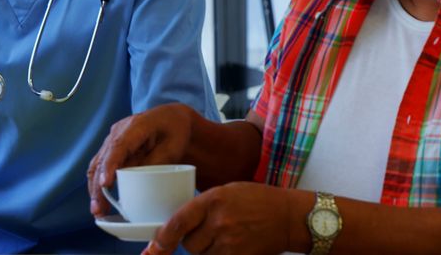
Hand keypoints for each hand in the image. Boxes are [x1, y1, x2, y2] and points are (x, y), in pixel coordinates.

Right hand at [88, 103, 195, 217]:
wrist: (172, 119)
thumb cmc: (175, 131)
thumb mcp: (172, 147)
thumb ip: (155, 163)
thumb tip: (137, 182)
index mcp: (135, 125)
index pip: (118, 146)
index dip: (110, 165)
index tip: (106, 184)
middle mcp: (118, 131)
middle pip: (103, 158)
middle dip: (98, 185)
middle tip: (99, 209)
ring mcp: (112, 139)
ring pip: (97, 164)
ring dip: (95, 187)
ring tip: (97, 210)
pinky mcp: (112, 149)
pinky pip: (100, 166)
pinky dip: (98, 184)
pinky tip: (99, 201)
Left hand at [143, 182, 294, 254]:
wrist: (289, 216)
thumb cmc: (256, 200)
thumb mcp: (225, 192)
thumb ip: (201, 207)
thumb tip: (175, 226)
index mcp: (213, 200)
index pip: (178, 223)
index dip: (161, 239)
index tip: (152, 249)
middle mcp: (220, 222)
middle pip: (189, 244)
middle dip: (192, 240)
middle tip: (208, 231)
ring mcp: (231, 242)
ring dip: (205, 250)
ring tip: (224, 237)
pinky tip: (229, 246)